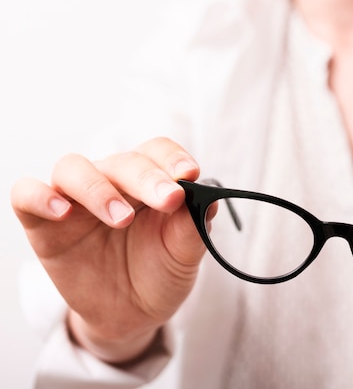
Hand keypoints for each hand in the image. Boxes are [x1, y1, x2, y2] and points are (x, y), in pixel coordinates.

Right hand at [11, 137, 205, 363]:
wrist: (131, 315)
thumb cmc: (159, 274)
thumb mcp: (183, 256)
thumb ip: (192, 227)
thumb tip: (209, 199)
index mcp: (149, 182)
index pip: (157, 151)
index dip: (172, 157)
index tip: (189, 174)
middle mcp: (112, 183)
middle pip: (123, 161)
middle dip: (147, 177)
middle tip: (168, 199)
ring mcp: (76, 200)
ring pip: (74, 168)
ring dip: (98, 188)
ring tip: (120, 218)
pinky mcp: (44, 223)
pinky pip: (28, 194)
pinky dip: (41, 196)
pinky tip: (62, 211)